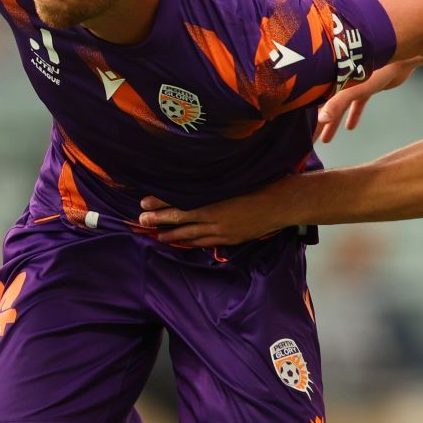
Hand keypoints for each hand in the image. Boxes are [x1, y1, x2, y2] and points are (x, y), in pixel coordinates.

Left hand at [138, 182, 293, 248]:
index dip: (159, 203)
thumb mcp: (230, 179)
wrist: (280, 203)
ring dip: (172, 235)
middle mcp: (212, 215)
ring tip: (157, 236)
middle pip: (179, 219)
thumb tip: (190, 181)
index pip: (177, 201)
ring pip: (190, 234)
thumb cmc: (258, 184)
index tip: (144, 202)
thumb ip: (210, 184)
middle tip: (142, 220)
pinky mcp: (229, 238)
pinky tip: (184, 242)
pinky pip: (205, 242)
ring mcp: (220, 230)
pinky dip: (192, 242)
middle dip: (159, 220)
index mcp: (211, 198)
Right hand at [315, 58, 416, 142]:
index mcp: (333, 79)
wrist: (402, 56)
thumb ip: (337, 103)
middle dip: (319, 123)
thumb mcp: (354, 88)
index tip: (301, 129)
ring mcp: (353, 84)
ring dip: (334, 123)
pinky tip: (350, 127)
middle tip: (311, 139)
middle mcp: (340, 81)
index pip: (315, 99)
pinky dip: (354, 115)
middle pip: (326, 106)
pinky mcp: (366, 87)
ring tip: (326, 139)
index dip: (307, 114)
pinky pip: (357, 104)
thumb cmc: (378, 69)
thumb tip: (322, 119)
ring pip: (340, 108)